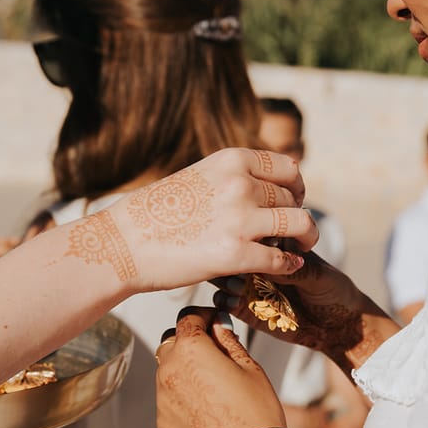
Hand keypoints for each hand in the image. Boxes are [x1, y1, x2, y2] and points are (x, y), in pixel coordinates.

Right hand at [108, 148, 317, 292]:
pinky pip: (281, 259)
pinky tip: (287, 267)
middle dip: (298, 215)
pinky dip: (290, 264)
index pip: (289, 168)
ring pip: (299, 225)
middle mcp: (240, 184)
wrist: (122, 243)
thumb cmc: (154, 214)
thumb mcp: (197, 177)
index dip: (297, 187)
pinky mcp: (235, 255)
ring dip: (306, 238)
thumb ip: (231, 179)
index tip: (293, 201)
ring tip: (300, 248)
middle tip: (294, 232)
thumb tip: (263, 189)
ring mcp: (240, 219)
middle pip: (294, 198)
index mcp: (232, 160)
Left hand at [156, 308, 292, 427]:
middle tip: (214, 352)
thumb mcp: (249, 366)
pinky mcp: (162, 419)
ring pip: (167, 370)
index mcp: (191, 349)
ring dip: (184, 368)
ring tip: (212, 383)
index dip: (203, 315)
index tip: (214, 322)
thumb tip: (217, 325)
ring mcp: (162, 396)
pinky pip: (168, 396)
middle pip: (172, 342)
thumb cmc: (256, 410)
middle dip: (190, 341)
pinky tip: (206, 406)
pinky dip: (182, 393)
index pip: (188, 317)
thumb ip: (227, 340)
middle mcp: (169, 369)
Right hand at [213, 251, 397, 371]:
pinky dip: (223, 300)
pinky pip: (224, 302)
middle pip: (232, 252)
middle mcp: (260, 261)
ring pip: (223, 276)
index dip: (246, 236)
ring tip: (238, 287)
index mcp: (278, 244)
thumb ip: (295, 270)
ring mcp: (251, 284)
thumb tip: (267, 264)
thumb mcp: (320, 277)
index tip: (248, 245)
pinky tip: (235, 302)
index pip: (255, 232)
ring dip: (224, 279)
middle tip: (237, 269)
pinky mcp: (246, 308)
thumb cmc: (335, 292)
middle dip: (228, 258)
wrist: (339, 325)